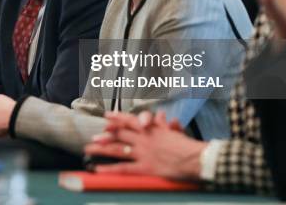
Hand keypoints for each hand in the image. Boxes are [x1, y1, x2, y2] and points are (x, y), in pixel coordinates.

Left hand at [85, 111, 204, 180]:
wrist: (197, 158)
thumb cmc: (189, 146)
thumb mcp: (175, 132)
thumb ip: (164, 124)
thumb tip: (162, 115)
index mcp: (151, 129)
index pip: (130, 120)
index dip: (117, 118)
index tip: (106, 116)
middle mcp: (144, 139)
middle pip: (120, 135)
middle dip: (106, 135)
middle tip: (94, 136)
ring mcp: (143, 153)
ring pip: (117, 149)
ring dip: (102, 149)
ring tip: (89, 149)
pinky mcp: (145, 167)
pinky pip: (124, 168)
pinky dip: (110, 168)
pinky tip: (98, 169)